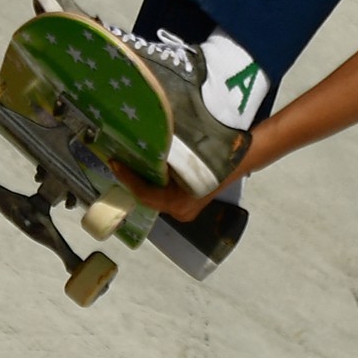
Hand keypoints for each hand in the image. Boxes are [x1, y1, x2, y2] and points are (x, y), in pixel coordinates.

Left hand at [109, 152, 250, 223]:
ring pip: (156, 196)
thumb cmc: (216, 156)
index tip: (115, 163)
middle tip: (119, 162)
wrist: (242, 159)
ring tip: (130, 164)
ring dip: (144, 181)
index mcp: (178, 202)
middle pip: (149, 197)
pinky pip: (165, 195)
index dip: (128, 178)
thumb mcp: (186, 156)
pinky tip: (149, 170)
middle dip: (134, 180)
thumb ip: (164, 158)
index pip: (145, 193)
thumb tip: (141, 145)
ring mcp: (184, 210)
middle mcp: (179, 211)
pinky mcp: (188, 204)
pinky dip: (155, 183)